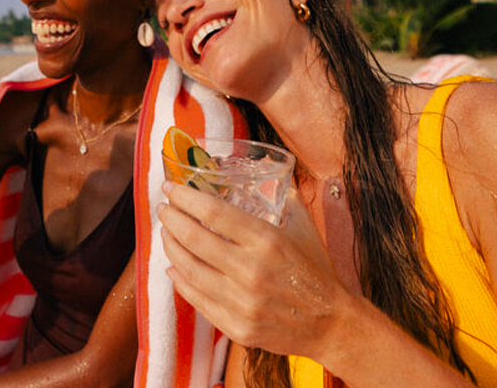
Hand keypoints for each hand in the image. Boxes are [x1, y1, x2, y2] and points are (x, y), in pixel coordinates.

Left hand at [156, 181, 350, 358]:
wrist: (331, 324)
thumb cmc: (316, 271)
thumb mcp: (304, 227)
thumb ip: (282, 197)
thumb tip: (264, 169)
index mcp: (267, 241)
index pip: (213, 212)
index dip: (185, 197)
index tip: (171, 189)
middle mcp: (251, 271)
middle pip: (193, 238)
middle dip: (171, 219)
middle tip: (164, 209)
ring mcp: (241, 302)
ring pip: (188, 269)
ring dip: (170, 247)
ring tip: (167, 233)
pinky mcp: (236, 326)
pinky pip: (196, 298)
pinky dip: (180, 279)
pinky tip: (174, 266)